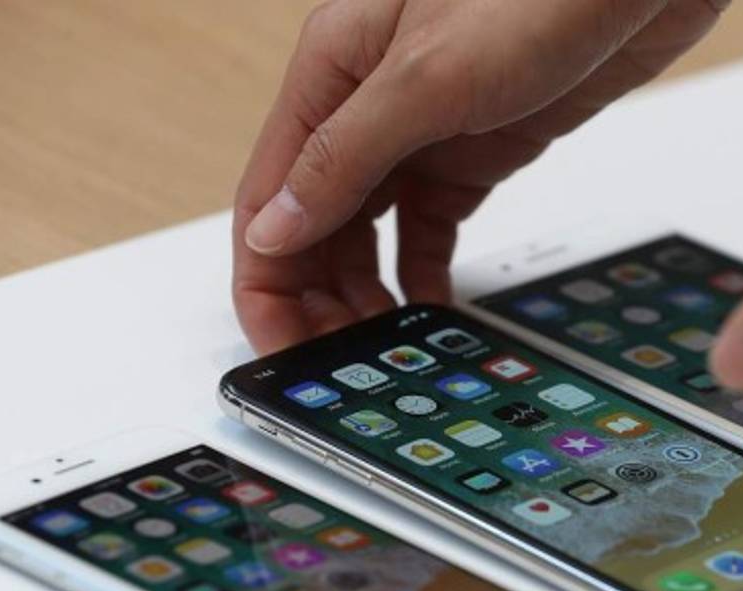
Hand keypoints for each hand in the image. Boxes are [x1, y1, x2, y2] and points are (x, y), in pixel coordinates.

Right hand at [233, 0, 726, 352]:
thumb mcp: (428, 78)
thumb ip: (345, 156)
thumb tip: (274, 229)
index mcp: (332, 73)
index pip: (269, 195)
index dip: (266, 279)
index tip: (278, 345)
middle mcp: (368, 105)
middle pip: (314, 221)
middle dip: (316, 297)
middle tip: (335, 365)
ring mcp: (423, 130)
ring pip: (369, 229)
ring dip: (366, 291)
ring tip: (380, 348)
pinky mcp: (476, 149)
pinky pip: (430, 224)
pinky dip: (425, 270)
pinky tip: (428, 310)